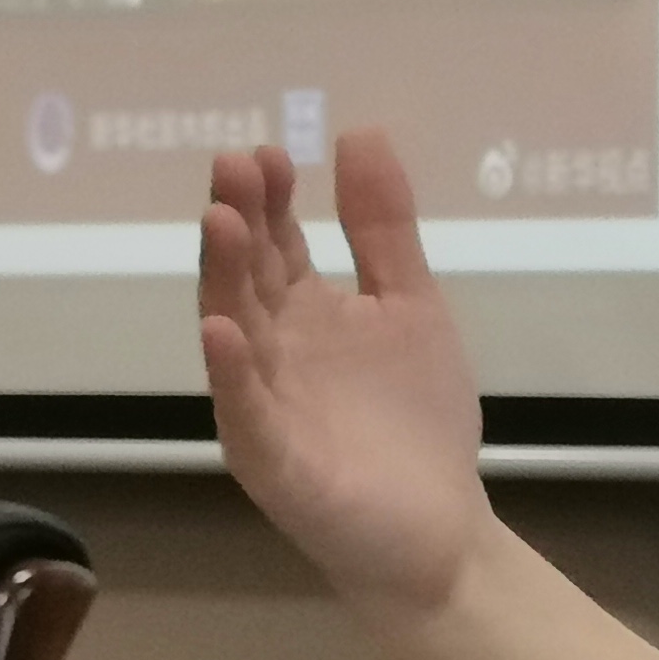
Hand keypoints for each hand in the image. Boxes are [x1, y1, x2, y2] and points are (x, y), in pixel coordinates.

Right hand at [197, 130, 496, 620]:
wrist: (439, 528)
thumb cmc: (416, 419)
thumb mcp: (410, 305)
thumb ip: (382, 229)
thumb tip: (360, 131)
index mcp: (303, 314)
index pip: (274, 244)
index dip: (270, 199)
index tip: (270, 151)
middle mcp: (271, 352)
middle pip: (246, 277)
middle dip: (238, 222)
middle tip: (233, 165)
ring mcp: (265, 407)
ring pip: (236, 334)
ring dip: (224, 279)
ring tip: (220, 222)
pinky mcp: (276, 462)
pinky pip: (247, 413)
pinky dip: (233, 374)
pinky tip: (224, 333)